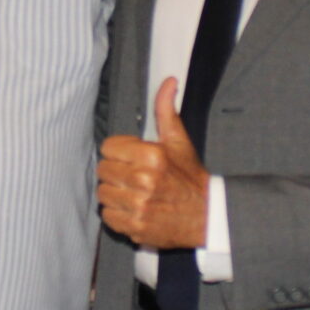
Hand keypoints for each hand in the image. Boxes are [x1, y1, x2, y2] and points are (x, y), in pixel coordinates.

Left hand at [96, 78, 210, 249]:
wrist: (207, 216)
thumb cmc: (189, 177)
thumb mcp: (179, 141)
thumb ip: (166, 110)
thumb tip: (169, 81)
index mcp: (152, 156)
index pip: (108, 148)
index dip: (119, 152)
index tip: (133, 158)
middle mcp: (143, 181)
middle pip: (103, 171)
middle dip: (116, 172)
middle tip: (133, 176)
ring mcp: (138, 206)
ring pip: (103, 194)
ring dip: (115, 193)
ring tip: (134, 193)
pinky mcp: (135, 227)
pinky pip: (108, 216)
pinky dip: (118, 214)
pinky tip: (134, 209)